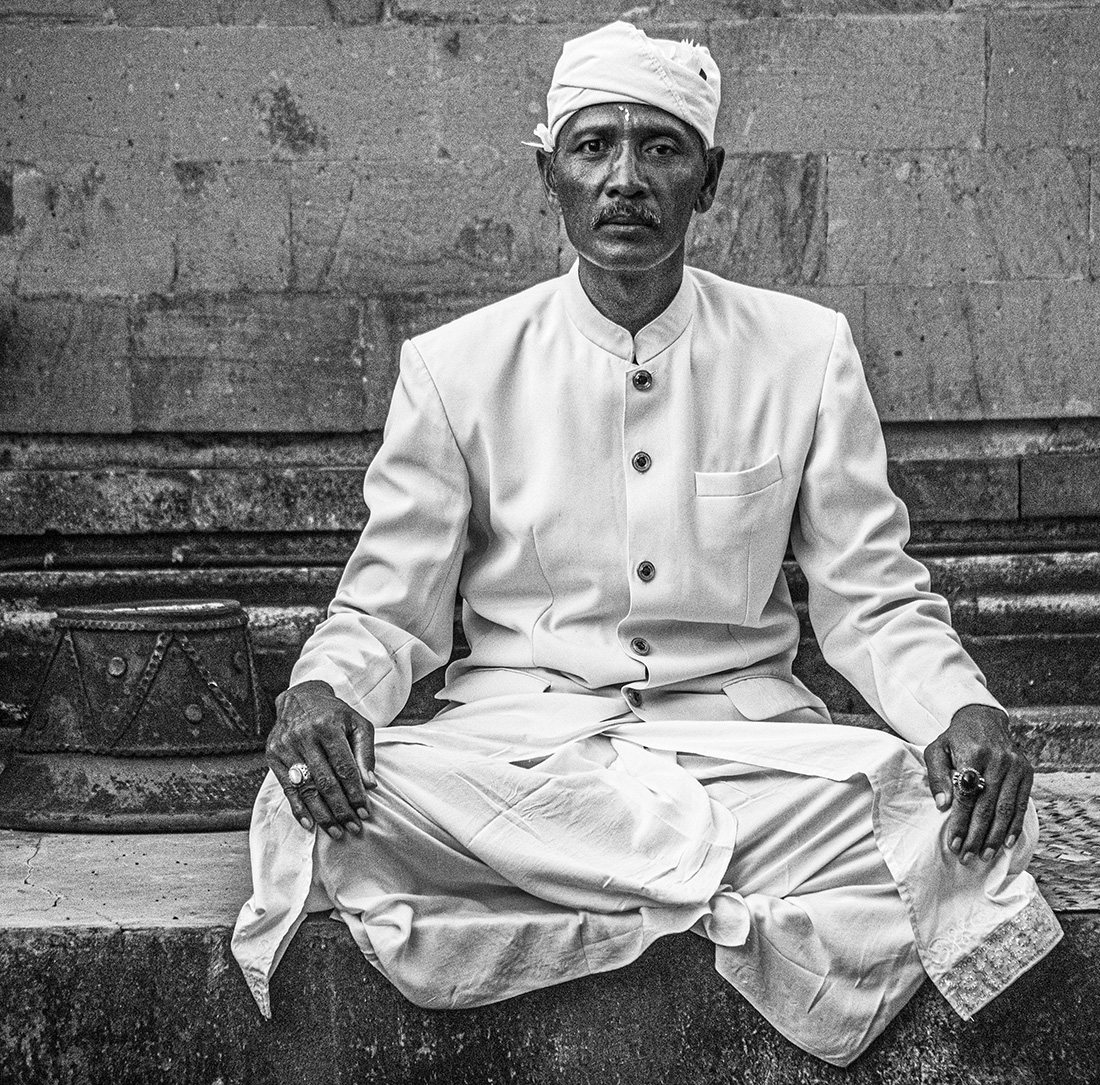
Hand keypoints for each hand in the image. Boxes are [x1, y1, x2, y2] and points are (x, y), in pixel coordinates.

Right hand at [266, 680, 376, 838]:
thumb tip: (370, 785)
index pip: (344, 767)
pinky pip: (287, 788)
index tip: (365, 813)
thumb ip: (365, 753)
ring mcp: (286, 747)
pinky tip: (310, 824)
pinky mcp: (273, 756)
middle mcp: (304, 736)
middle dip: (341, 809)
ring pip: (306, 788)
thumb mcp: (357, 724)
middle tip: (353, 828)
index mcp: (328, 726)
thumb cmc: (335, 715)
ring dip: (322, 814)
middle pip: (324, 781)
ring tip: (336, 831)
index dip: (355, 793)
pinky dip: (298, 808)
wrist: (301, 699)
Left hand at [924, 704, 1032, 864]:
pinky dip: (1015, 826)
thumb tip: (942, 805)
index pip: (967, 795)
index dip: (960, 822)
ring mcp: (1015, 766)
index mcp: (973, 753)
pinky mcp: (1027, 772)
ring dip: (995, 836)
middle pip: (987, 806)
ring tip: (985, 855)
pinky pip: (1022, 804)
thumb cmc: (955, 739)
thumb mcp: (937, 750)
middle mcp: (998, 760)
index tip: (953, 843)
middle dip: (976, 835)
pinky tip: (1007, 843)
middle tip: (967, 857)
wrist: (983, 719)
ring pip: (1006, 809)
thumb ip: (938, 776)